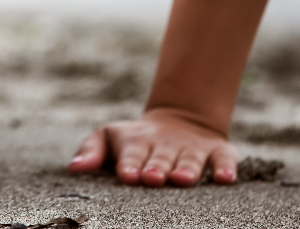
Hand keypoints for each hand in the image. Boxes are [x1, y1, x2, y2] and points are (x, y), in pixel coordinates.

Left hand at [68, 107, 238, 186]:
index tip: (127, 175)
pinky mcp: (217, 152)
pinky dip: (226, 167)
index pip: (131, 153)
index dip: (130, 163)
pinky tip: (226, 178)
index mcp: (137, 143)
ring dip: (186, 169)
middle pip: (160, 158)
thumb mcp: (110, 139)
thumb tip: (73, 167)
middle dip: (156, 168)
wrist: (180, 121)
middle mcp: (165, 147)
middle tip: (151, 178)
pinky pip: (224, 159)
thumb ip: (92, 151)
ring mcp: (192, 149)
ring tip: (182, 179)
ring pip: (190, 160)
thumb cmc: (135, 141)